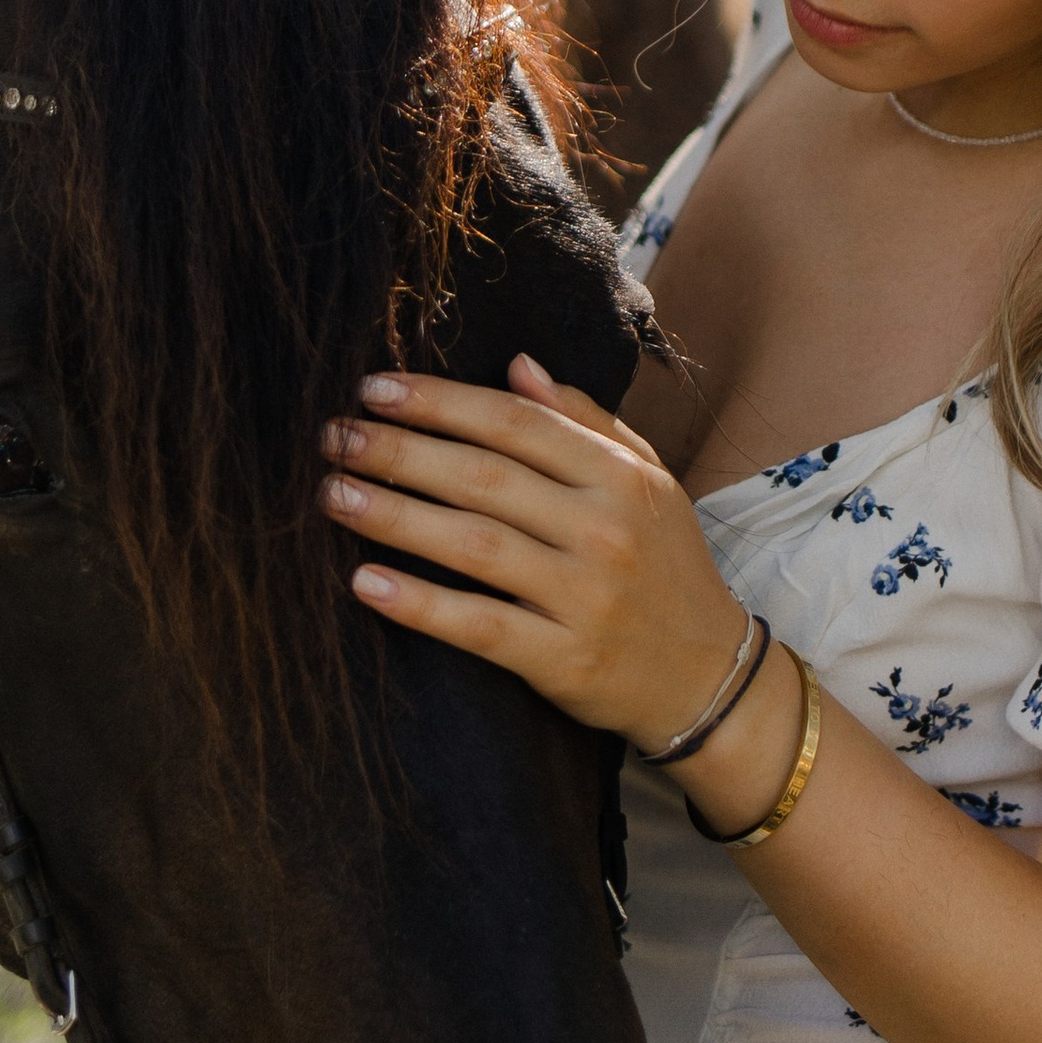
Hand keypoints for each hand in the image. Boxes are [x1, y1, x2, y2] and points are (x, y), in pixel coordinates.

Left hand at [320, 357, 755, 758]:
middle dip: (399, 450)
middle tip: (333, 436)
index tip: (374, 388)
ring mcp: (584, 596)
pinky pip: (479, 626)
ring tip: (332, 494)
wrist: (709, 677)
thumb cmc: (667, 569)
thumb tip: (517, 364)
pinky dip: (419, 604)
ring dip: (394, 516)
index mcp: (620, 477)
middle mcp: (604, 529)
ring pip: (473, 544)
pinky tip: (364, 582)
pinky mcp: (564, 660)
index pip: (516, 423)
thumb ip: (586, 420)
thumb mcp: (648, 482)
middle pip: (483, 477)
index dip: (440, 401)